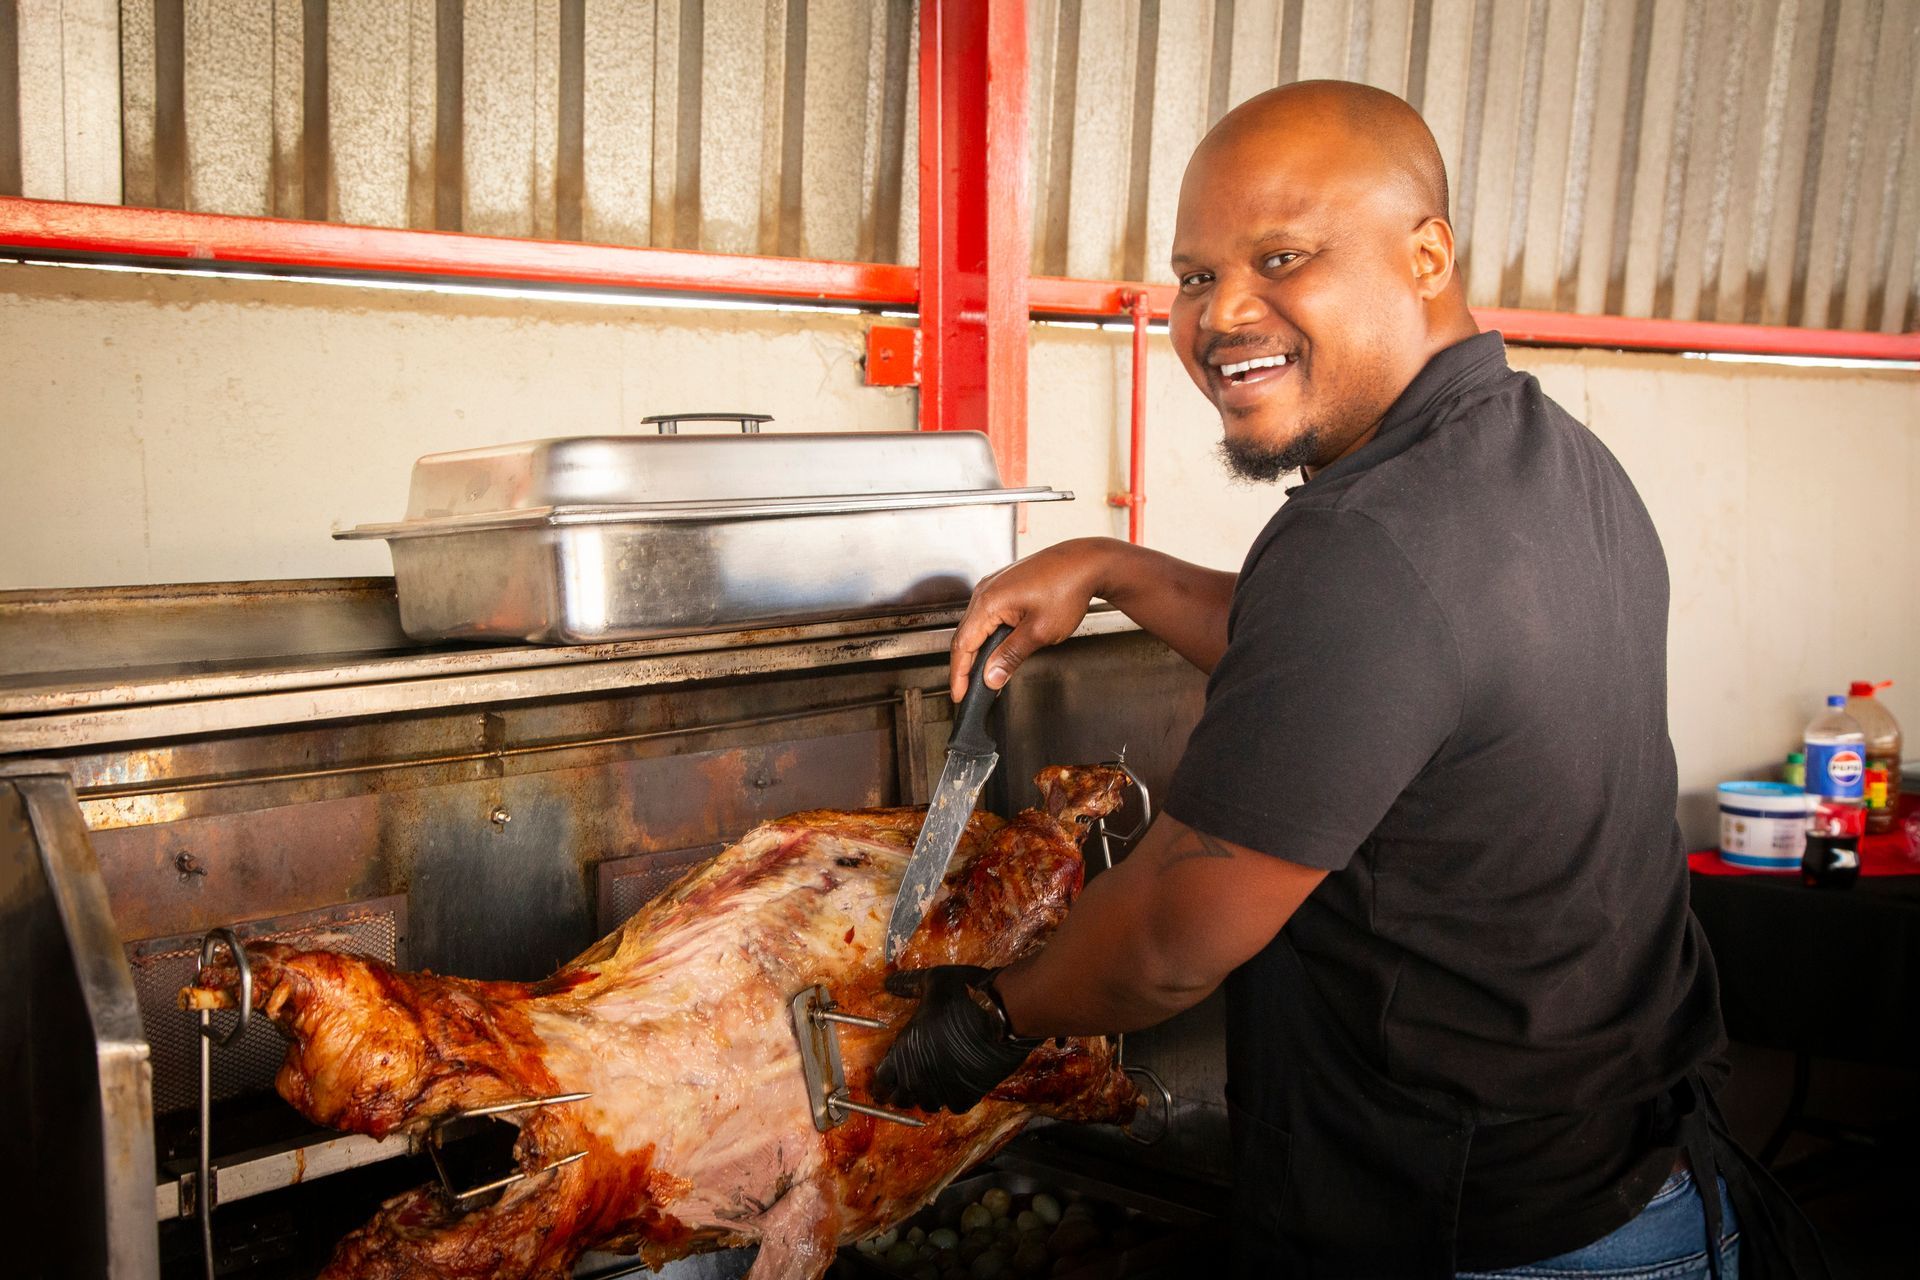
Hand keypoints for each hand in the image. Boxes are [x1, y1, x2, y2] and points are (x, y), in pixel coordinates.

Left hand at [872, 966, 1039, 1113]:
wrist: (999, 1019)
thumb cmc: (962, 998)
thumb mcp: (932, 981)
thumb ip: (909, 985)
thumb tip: (890, 982)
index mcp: (902, 1053)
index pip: (880, 1082)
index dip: (881, 1082)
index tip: (885, 1080)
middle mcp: (917, 1078)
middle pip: (899, 1100)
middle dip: (901, 1092)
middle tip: (908, 1081)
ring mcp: (942, 1091)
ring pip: (926, 1105)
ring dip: (927, 1096)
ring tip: (933, 1083)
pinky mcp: (966, 1097)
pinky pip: (953, 1107)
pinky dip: (953, 1098)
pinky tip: (956, 1086)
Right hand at [950, 539, 1125, 700]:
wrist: (1086, 563)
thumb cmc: (1067, 588)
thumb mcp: (1039, 632)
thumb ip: (1011, 656)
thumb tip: (991, 676)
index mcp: (988, 601)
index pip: (963, 645)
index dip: (959, 674)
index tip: (959, 695)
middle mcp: (986, 590)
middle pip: (965, 635)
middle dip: (965, 666)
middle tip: (969, 692)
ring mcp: (994, 586)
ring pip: (976, 625)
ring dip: (977, 651)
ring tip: (983, 676)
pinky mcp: (1005, 586)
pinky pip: (988, 615)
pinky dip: (988, 636)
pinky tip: (997, 650)